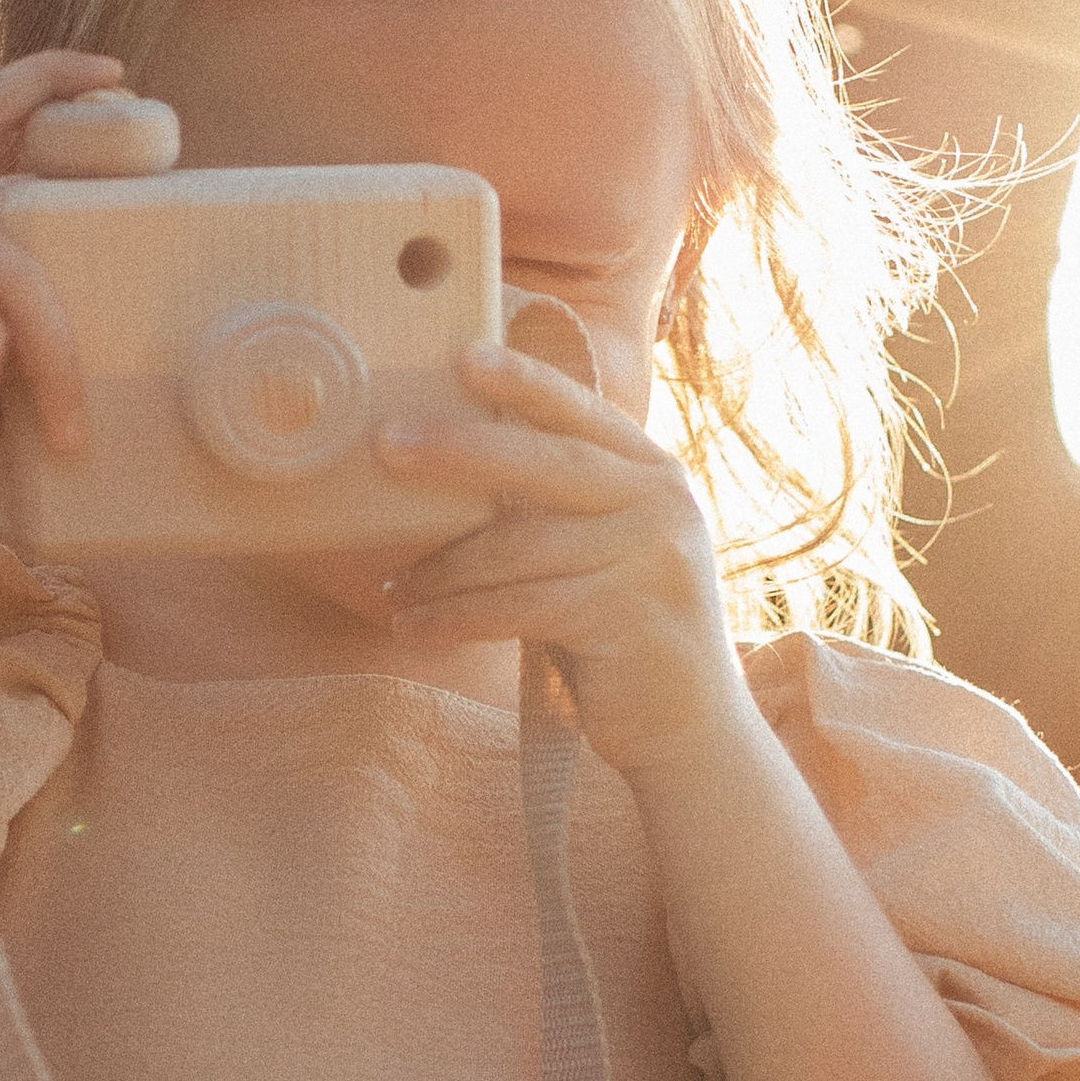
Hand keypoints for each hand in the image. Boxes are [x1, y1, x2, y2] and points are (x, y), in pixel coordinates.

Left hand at [378, 339, 749, 778]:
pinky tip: (416, 627)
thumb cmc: (625, 630)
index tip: (463, 354)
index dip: (524, 380)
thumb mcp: (608, 550)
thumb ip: (562, 505)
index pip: (582, 412)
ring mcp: (649, 561)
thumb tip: (455, 461)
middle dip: (461, 450)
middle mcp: (662, 505)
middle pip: (547, 463)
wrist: (691, 726)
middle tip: (387, 442)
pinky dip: (457, 617)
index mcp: (655, 473)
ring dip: (443, 569)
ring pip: (519, 548)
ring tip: (392, 586)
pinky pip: (518, 606)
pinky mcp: (625, 619)